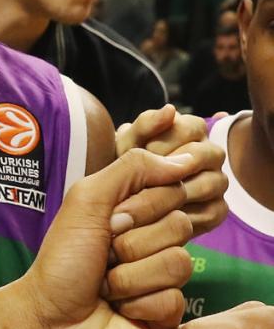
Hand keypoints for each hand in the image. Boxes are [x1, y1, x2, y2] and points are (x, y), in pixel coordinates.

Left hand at [20, 148, 192, 328]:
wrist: (48, 320)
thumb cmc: (63, 261)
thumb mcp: (87, 200)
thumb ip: (132, 168)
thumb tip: (184, 159)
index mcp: (138, 211)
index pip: (172, 191)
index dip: (140, 208)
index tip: (110, 222)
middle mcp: (155, 240)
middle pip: (179, 226)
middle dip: (132, 243)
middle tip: (104, 256)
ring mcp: (163, 277)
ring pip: (178, 264)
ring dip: (130, 276)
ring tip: (106, 286)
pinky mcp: (167, 312)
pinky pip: (173, 299)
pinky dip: (138, 304)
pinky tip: (119, 309)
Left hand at [116, 105, 227, 236]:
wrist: (113, 204)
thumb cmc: (118, 168)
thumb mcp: (125, 145)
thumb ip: (145, 125)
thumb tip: (170, 110)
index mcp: (190, 131)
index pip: (191, 127)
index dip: (165, 141)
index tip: (143, 153)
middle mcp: (208, 155)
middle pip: (206, 155)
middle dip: (170, 168)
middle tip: (143, 179)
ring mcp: (215, 183)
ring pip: (210, 184)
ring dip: (175, 193)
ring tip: (146, 199)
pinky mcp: (215, 211)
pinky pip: (210, 212)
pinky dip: (183, 215)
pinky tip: (158, 218)